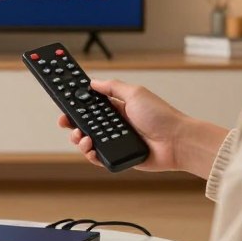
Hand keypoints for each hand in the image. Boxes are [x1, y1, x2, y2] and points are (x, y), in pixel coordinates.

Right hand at [57, 79, 229, 176]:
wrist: (177, 141)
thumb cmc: (162, 116)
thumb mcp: (135, 93)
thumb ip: (113, 87)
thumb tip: (93, 82)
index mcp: (118, 107)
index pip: (91, 104)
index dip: (76, 103)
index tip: (63, 102)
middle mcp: (115, 124)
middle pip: (85, 123)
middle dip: (72, 122)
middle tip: (64, 122)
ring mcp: (116, 141)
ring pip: (88, 141)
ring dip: (79, 138)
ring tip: (82, 137)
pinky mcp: (119, 157)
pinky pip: (98, 157)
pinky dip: (90, 154)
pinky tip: (90, 149)